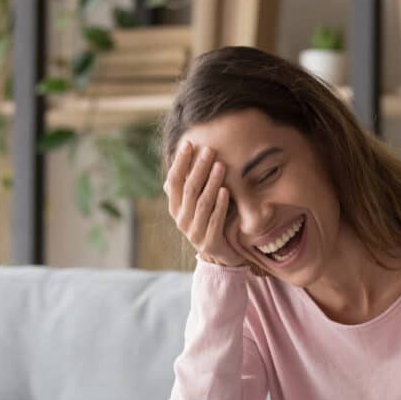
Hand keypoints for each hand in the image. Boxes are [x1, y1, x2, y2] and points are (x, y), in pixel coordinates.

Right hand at [164, 140, 245, 267]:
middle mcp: (181, 220)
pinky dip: (220, 205)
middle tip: (210, 150)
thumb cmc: (209, 222)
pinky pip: (215, 221)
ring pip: (202, 203)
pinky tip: (226, 191)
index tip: (190, 143)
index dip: (180, 162)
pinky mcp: (209, 242)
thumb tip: (185, 153)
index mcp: (175, 208)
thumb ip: (190, 185)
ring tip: (221, 166)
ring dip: (212, 183)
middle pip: (189, 189)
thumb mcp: (197, 204)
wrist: (220, 256)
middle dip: (199, 168)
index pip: (174, 181)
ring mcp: (194, 233)